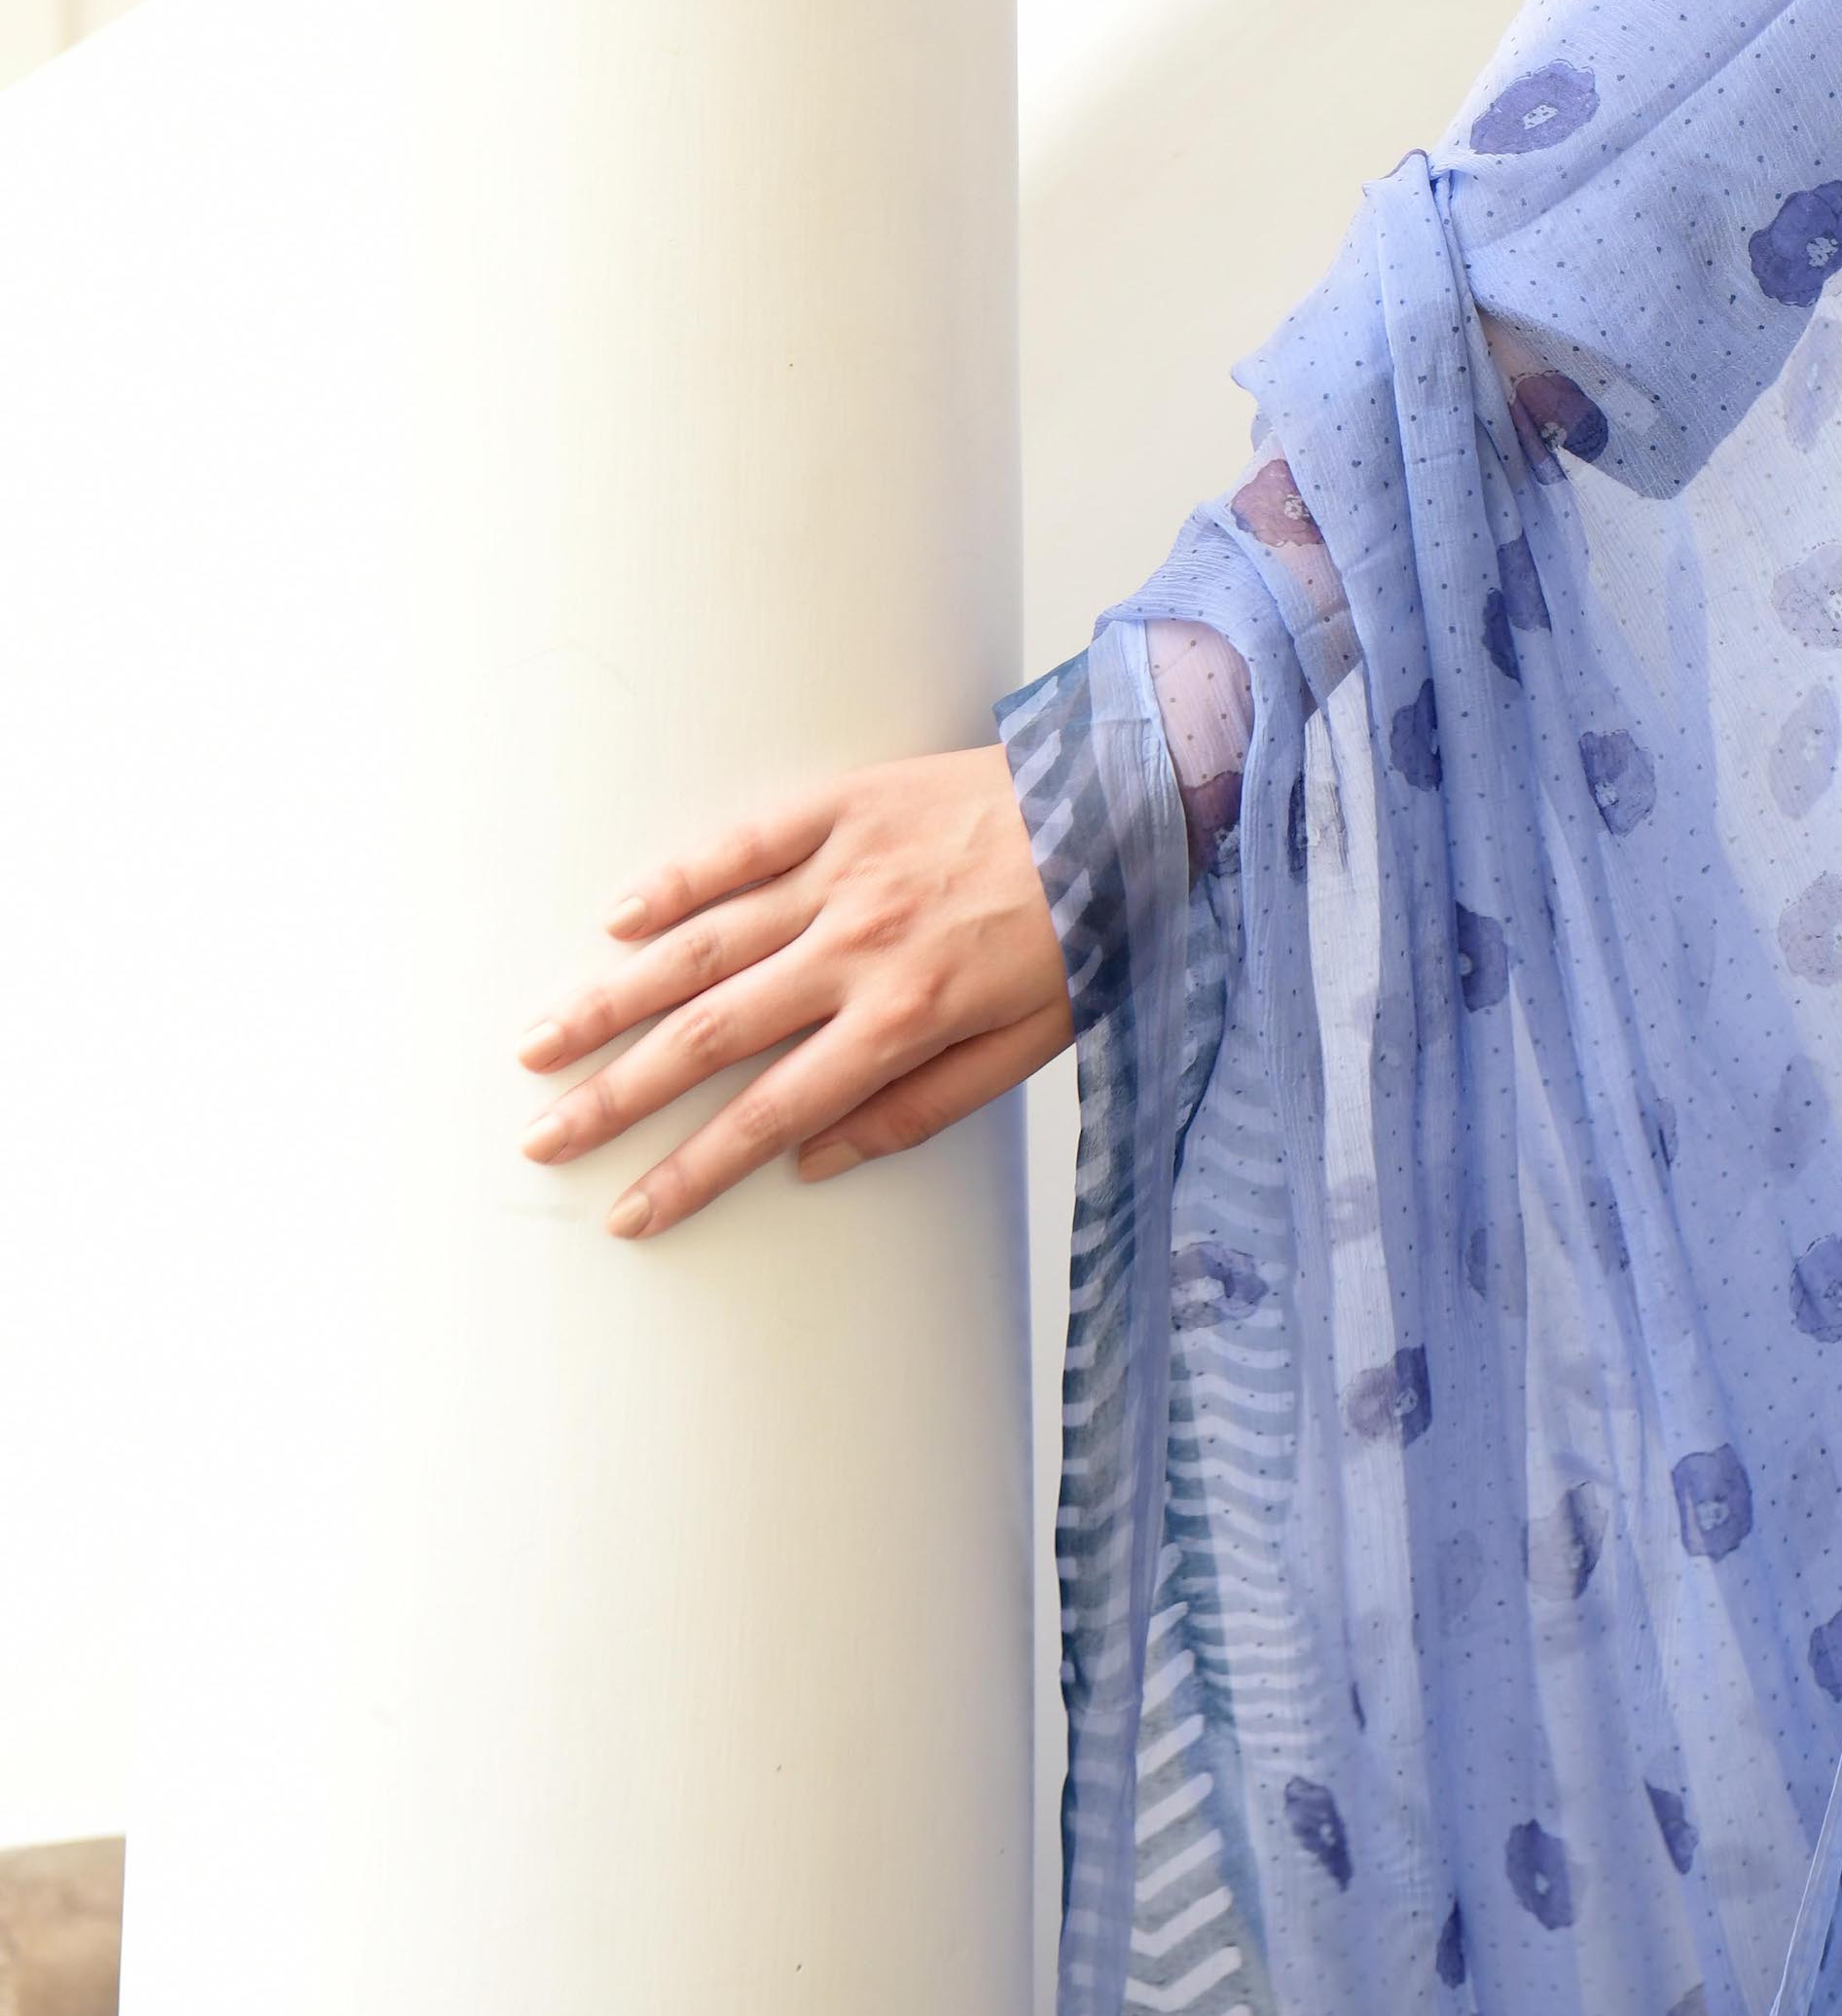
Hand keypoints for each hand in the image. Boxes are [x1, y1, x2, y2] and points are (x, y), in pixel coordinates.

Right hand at [515, 740, 1073, 1237]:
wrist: (1129, 801)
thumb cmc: (1085, 930)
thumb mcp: (1030, 1044)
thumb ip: (921, 1109)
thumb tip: (814, 1161)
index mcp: (905, 1017)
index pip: (769, 1116)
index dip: (692, 1173)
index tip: (628, 1214)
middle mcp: (859, 947)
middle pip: (708, 1036)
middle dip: (615, 1097)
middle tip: (540, 1139)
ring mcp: (845, 869)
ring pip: (702, 943)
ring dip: (613, 998)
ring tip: (538, 1042)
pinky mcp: (847, 803)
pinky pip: (742, 844)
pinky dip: (676, 881)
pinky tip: (618, 919)